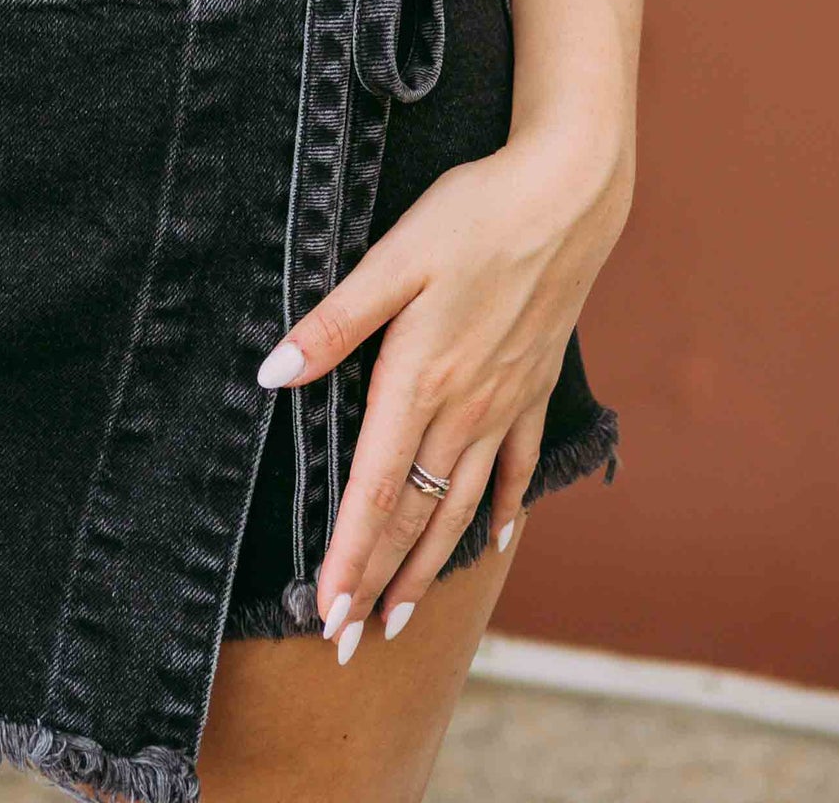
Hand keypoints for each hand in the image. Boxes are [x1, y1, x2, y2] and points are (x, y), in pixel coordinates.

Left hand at [256, 130, 629, 655]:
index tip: (326, 613)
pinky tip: (492, 542)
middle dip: (378, 582)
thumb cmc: (472, 214)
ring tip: (401, 617)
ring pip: (461, 505)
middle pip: (414, 515)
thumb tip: (272, 375)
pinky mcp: (532, 386)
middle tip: (349, 643)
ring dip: (428, 566)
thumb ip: (333, 323)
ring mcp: (504, 402)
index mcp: (419, 378)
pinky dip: (500, 512)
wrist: (566, 196)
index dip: (348, 557)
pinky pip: (516, 467)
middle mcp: (464, 407)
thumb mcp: (392, 258)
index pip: (373, 491)